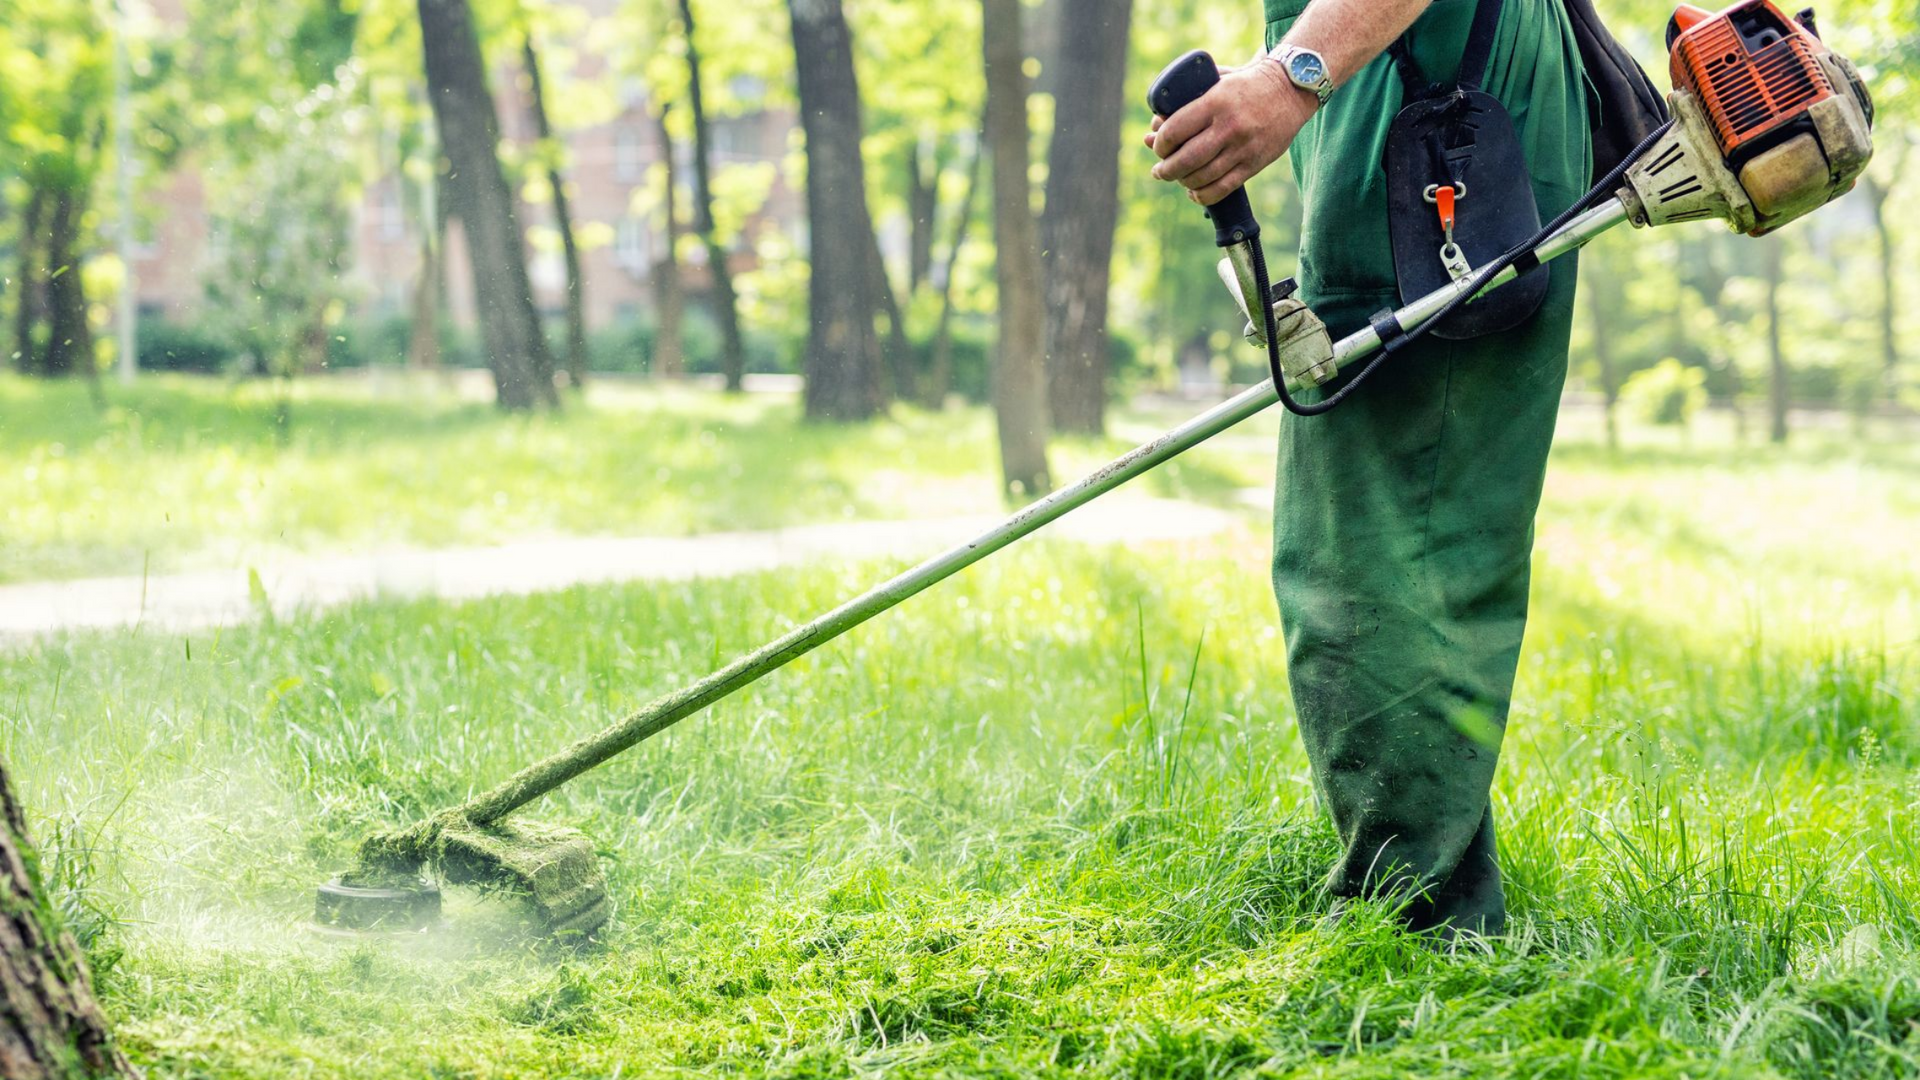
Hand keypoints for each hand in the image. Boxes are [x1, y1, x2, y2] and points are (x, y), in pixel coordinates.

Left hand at [1144, 59, 1317, 205]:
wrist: (1290, 90)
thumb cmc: (1246, 84)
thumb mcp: (1217, 81)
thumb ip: (1186, 100)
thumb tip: (1154, 128)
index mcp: (1216, 102)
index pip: (1175, 130)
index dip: (1160, 144)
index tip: (1156, 147)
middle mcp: (1229, 126)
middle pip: (1186, 159)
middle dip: (1166, 169)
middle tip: (1160, 170)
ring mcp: (1243, 147)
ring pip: (1203, 177)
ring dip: (1183, 182)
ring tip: (1176, 178)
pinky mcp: (1254, 163)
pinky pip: (1223, 188)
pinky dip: (1203, 195)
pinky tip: (1194, 192)